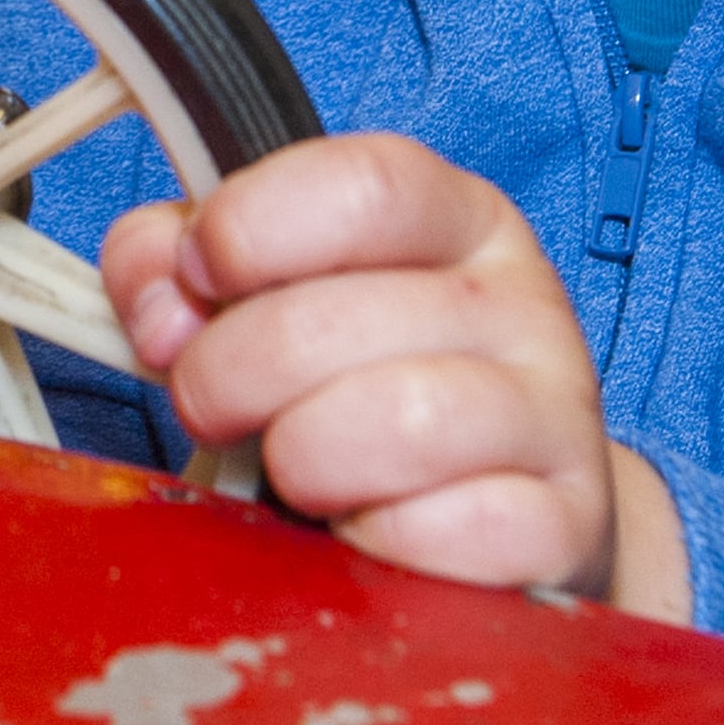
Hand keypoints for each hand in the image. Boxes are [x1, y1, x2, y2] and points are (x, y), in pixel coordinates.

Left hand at [103, 133, 692, 621]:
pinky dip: (378, 539)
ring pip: (403, 422)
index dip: (248, 230)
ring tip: (290, 472)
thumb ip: (187, 263)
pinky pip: (458, 532)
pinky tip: (361, 531)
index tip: (196, 279)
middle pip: (338, 318)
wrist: (506, 520)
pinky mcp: (568, 525)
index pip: (364, 185)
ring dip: (302, 458)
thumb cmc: (366, 391)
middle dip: (229, 373)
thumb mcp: (282, 295)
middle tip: (208, 406)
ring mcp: (555, 415)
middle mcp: (520, 302)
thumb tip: (155, 293)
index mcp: (455, 218)